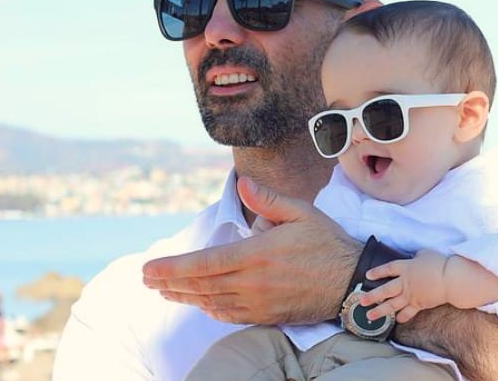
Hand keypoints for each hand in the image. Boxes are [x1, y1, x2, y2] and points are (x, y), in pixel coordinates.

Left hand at [142, 176, 361, 324]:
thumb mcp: (302, 213)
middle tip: (146, 279)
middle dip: (169, 282)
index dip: (172, 267)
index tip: (149, 268)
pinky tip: (200, 303)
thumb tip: (242, 183)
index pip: (203, 263)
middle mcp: (252, 282)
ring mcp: (258, 302)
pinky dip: (209, 309)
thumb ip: (268, 200)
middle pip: (200, 285)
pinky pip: (229, 315)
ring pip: (210, 301)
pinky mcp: (266, 315)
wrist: (352, 281)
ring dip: (184, 297)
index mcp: (257, 254)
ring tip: (165, 291)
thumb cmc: (328, 243)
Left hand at [359, 249, 448, 322]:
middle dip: (372, 296)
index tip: (368, 276)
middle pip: (385, 290)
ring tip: (370, 316)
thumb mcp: (426, 254)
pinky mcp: (419, 304)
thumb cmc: (440, 264)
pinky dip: (402, 317)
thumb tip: (416, 257)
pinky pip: (408, 313)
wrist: (451, 279)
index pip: (388, 269)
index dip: (377, 272)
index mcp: (406, 267)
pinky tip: (396, 321)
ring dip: (380, 311)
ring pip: (392, 305)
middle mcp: (405, 282)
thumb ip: (417, 256)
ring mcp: (411, 295)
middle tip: (361, 301)